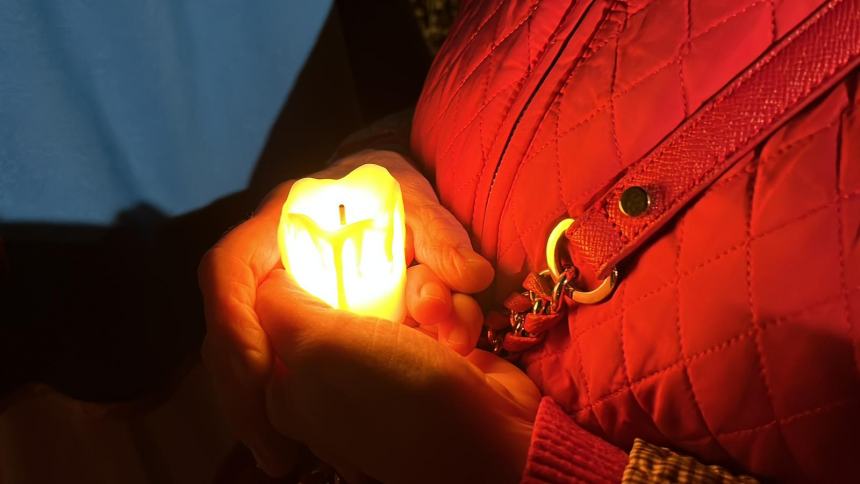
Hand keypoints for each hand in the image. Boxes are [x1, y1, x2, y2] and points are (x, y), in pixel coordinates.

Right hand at [198, 150, 494, 474]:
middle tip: (273, 450)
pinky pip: (263, 360)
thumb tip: (473, 276)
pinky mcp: (280, 316)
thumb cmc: (388, 192)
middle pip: (225, 327)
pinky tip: (290, 443)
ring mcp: (265, 293)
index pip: (229, 268)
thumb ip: (441, 236)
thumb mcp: (414, 201)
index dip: (236, 322)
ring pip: (236, 354)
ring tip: (279, 459)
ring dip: (253, 409)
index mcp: (281, 222)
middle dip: (241, 390)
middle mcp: (261, 261)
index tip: (262, 373)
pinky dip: (272, 403)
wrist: (375, 190)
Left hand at [257, 268, 540, 483]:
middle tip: (408, 294)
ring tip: (440, 320)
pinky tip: (460, 339)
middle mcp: (333, 374)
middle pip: (345, 291)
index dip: (309, 276)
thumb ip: (280, 306)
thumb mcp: (321, 348)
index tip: (340, 260)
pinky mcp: (430, 356)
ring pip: (396, 293)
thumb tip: (268, 279)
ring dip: (428, 296)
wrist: (493, 441)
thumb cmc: (400, 398)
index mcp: (289, 384)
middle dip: (383, 282)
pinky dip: (450, 317)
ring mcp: (386, 365)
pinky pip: (433, 312)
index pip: (278, 309)